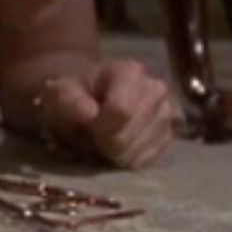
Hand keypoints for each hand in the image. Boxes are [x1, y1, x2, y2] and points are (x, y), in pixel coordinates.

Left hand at [35, 60, 177, 169]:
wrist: (89, 99)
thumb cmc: (75, 96)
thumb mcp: (60, 94)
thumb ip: (70, 102)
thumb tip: (90, 113)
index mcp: (129, 72)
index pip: (122, 111)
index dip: (100, 128)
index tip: (88, 127)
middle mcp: (156, 88)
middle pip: (131, 134)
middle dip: (107, 143)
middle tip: (95, 135)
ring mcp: (169, 111)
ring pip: (142, 150)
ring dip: (118, 153)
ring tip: (107, 138)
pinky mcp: (171, 133)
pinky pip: (150, 159)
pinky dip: (131, 159)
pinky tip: (121, 146)